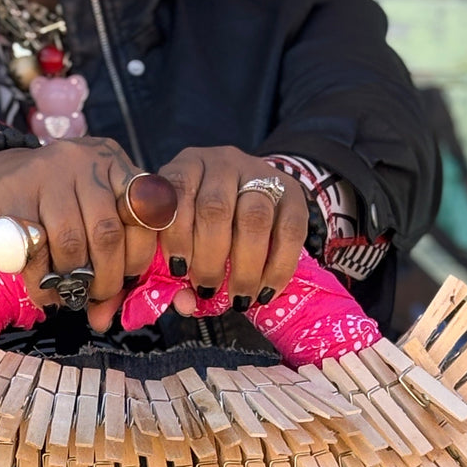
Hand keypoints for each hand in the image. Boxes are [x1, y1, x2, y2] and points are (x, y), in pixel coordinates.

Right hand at [0, 137, 157, 331]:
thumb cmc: (50, 209)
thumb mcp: (88, 217)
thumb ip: (110, 259)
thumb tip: (105, 319)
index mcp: (113, 163)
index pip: (144, 212)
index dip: (138, 255)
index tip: (126, 276)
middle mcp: (84, 161)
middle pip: (106, 232)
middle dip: (105, 278)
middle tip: (94, 294)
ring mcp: (47, 173)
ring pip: (70, 242)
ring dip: (71, 280)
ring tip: (68, 291)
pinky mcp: (13, 194)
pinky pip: (34, 250)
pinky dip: (41, 282)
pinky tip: (44, 290)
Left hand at [157, 146, 308, 311]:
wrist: (248, 199)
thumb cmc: (201, 228)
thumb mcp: (180, 238)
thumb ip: (173, 270)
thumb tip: (186, 304)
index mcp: (186, 167)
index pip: (176, 191)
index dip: (176, 233)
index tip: (177, 270)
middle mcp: (223, 162)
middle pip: (216, 208)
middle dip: (210, 258)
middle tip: (207, 289)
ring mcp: (260, 172)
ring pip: (254, 217)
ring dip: (245, 267)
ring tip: (238, 298)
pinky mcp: (292, 191)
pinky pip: (291, 230)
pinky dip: (278, 268)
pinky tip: (265, 291)